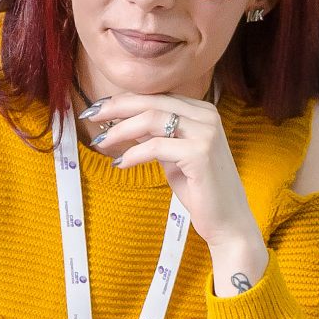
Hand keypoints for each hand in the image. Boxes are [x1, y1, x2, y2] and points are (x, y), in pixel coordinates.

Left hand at [82, 94, 266, 295]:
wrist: (228, 222)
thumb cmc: (201, 190)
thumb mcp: (174, 156)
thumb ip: (156, 136)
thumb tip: (124, 122)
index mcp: (203, 112)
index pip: (157, 97)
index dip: (125, 100)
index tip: (99, 108)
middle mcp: (207, 116)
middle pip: (153, 102)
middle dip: (116, 107)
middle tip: (90, 115)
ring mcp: (206, 133)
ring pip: (152, 119)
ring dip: (121, 129)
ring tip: (102, 142)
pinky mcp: (199, 153)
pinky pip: (156, 146)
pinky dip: (133, 154)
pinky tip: (120, 164)